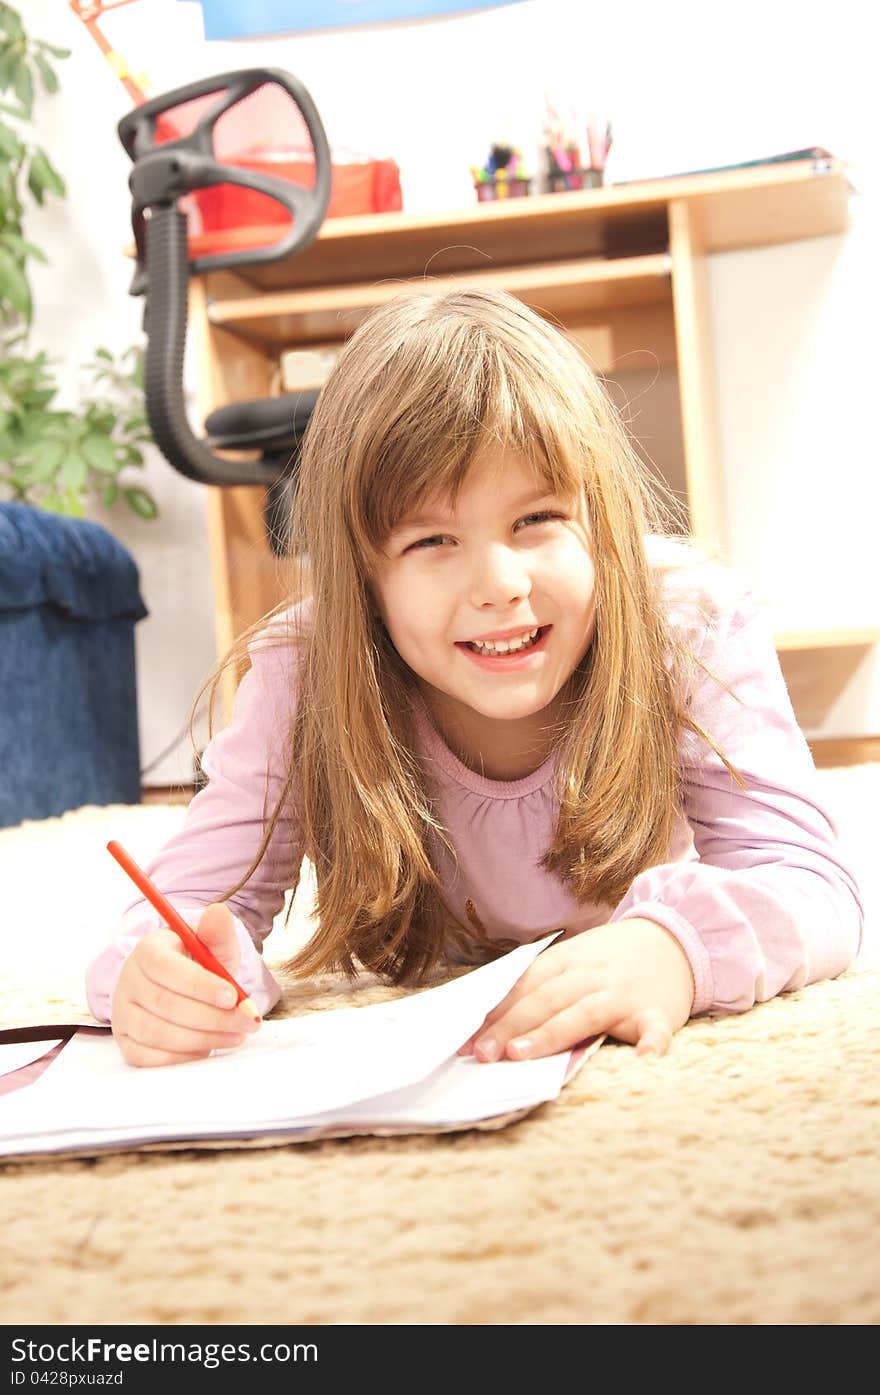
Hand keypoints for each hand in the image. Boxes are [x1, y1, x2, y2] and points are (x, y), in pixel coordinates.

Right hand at [111, 903, 260, 1066]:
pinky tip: (207, 1049)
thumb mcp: (211, 946)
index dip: (199, 985)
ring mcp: (122, 1013)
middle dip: (212, 1017)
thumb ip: (218, 933)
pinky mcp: (125, 1041)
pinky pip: (148, 1058)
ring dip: (202, 1038)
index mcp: (148, 950)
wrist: (178, 986)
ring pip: (157, 1033)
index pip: (166, 968)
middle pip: (164, 1004)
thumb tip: (218, 912)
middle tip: (247, 1022)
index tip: (232, 996)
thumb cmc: (197, 964)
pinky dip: (181, 1057)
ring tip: (235, 1035)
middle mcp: (128, 980)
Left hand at [459, 918, 694, 1062]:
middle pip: (543, 1001)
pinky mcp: (658, 1012)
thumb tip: (488, 1017)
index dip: (493, 1013)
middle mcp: (590, 975)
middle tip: (481, 1054)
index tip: (465, 1039)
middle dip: (508, 1027)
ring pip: (582, 1014)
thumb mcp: (573, 959)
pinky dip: (651, 1043)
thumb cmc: (610, 959)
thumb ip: (539, 983)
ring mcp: (623, 994)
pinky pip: (654, 1029)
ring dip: (550, 1034)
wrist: (675, 937)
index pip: (522, 987)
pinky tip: (645, 1059)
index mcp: (565, 961)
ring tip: (520, 1055)